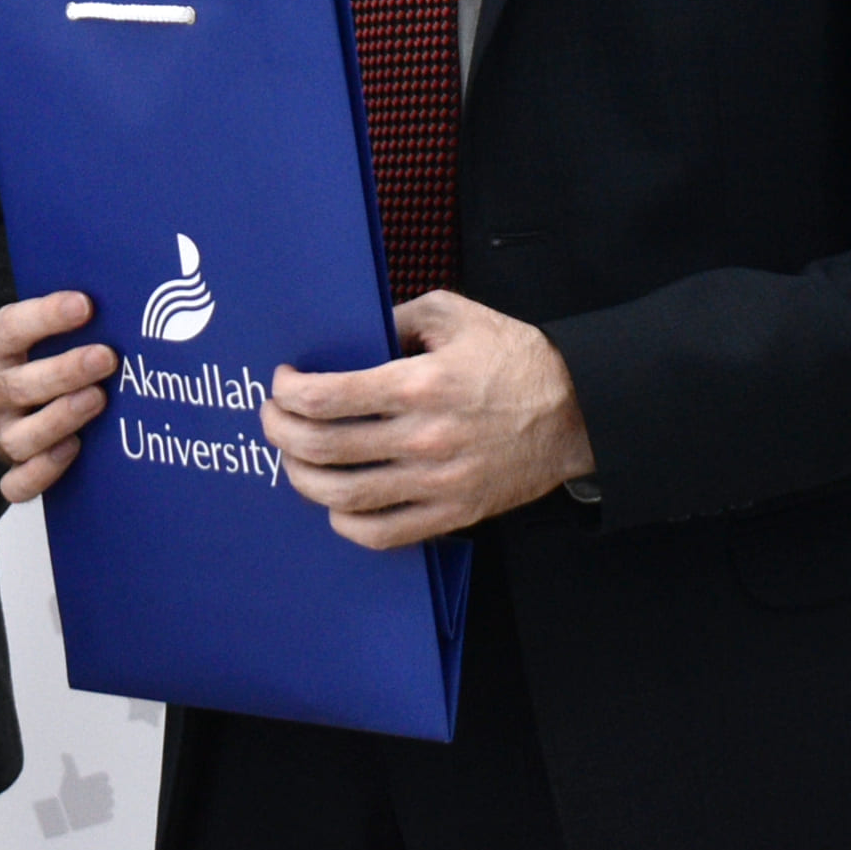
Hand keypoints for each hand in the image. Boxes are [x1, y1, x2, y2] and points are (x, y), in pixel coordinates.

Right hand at [0, 290, 114, 504]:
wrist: (40, 384)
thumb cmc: (54, 346)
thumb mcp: (55, 321)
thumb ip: (76, 309)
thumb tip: (122, 292)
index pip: (6, 328)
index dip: (43, 316)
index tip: (85, 305)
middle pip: (14, 387)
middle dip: (63, 371)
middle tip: (106, 357)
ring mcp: (1, 430)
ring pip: (16, 438)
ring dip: (59, 418)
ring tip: (99, 398)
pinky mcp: (14, 468)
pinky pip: (16, 484)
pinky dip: (43, 471)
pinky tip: (75, 448)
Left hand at [262, 292, 596, 550]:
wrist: (577, 411)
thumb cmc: (517, 359)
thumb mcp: (454, 315)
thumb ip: (397, 318)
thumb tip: (352, 332)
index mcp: (420, 384)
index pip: (327, 398)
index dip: (290, 392)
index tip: (283, 382)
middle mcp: (423, 438)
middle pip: (323, 447)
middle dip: (280, 431)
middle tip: (272, 418)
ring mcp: (436, 482)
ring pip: (343, 496)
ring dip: (303, 478)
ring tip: (295, 458)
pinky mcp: (452, 513)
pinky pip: (382, 534)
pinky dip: (346, 523)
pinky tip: (337, 503)